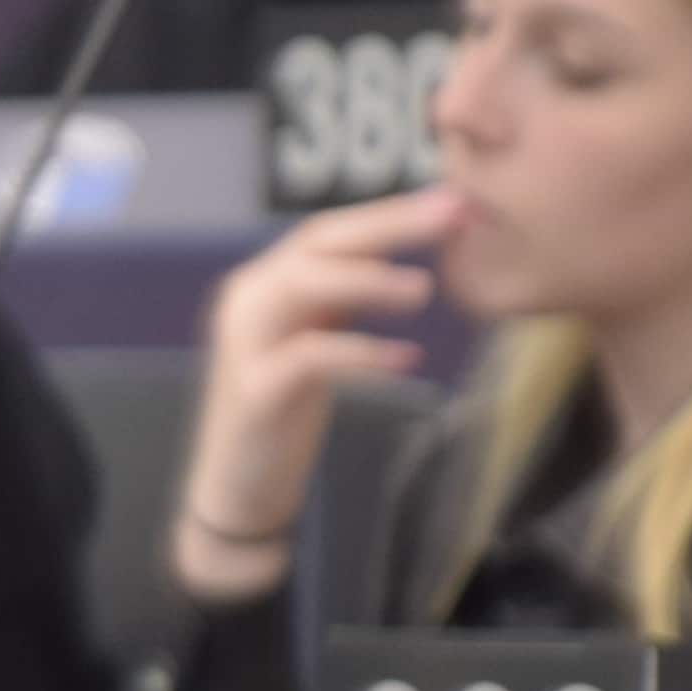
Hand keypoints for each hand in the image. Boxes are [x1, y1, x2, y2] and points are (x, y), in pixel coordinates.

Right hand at [175, 188, 460, 593]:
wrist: (237, 489)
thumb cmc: (283, 415)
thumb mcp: (313, 342)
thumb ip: (339, 301)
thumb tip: (398, 259)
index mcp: (264, 284)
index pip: (328, 231)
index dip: (390, 211)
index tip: (452, 201)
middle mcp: (247, 301)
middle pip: (318, 243)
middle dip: (390, 225)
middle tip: (454, 215)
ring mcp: (245, 345)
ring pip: (304, 285)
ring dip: (369, 280)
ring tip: (424, 291)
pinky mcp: (255, 392)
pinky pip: (311, 357)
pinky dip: (361, 353)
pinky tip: (406, 359)